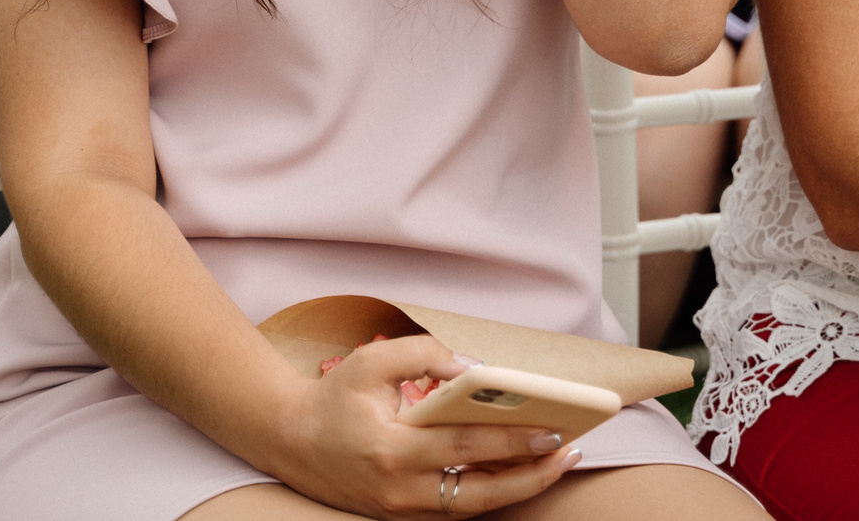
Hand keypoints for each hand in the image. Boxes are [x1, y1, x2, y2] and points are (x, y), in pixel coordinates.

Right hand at [266, 334, 579, 517]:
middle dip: (530, 475)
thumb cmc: (334, 397)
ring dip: (517, 488)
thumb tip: (474, 369)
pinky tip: (517, 470)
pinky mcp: (401, 514)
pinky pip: (456, 508)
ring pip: (472, 508)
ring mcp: (401, 509)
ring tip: (554, 460)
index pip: (466, 449)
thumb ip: (424, 354)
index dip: (513, 442)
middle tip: (569, 451)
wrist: (289, 440)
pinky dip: (490, 492)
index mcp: (393, 451)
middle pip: (480, 494)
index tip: (553, 429)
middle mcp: (400, 490)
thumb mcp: (372, 361)